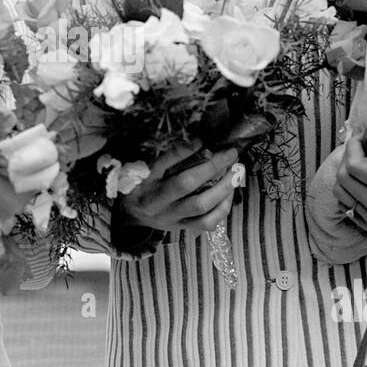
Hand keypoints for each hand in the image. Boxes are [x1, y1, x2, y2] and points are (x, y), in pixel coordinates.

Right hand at [119, 142, 239, 234]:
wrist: (130, 216)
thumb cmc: (138, 185)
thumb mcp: (141, 168)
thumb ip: (163, 155)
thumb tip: (195, 139)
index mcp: (143, 182)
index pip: (163, 164)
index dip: (183, 151)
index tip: (201, 139)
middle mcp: (156, 202)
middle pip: (187, 184)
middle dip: (213, 166)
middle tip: (231, 153)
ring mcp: (170, 218)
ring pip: (201, 206)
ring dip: (224, 188)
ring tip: (236, 173)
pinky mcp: (181, 228)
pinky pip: (206, 223)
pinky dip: (222, 208)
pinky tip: (229, 194)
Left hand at [333, 138, 366, 237]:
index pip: (354, 166)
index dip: (355, 148)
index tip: (363, 140)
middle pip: (344, 178)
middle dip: (349, 159)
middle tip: (363, 151)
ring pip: (340, 191)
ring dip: (347, 175)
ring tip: (363, 166)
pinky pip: (345, 205)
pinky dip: (350, 191)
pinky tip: (365, 183)